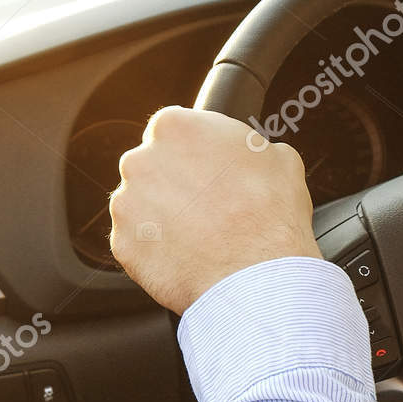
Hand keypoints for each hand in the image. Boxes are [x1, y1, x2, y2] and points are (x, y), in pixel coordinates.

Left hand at [109, 107, 320, 313]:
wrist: (257, 274)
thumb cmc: (271, 214)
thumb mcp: (279, 159)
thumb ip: (249, 148)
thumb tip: (250, 156)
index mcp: (174, 127)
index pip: (175, 131)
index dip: (195, 154)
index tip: (208, 171)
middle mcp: (139, 160)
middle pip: (152, 167)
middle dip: (174, 184)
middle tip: (208, 207)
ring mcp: (126, 204)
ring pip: (141, 206)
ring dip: (163, 217)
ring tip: (201, 237)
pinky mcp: (122, 245)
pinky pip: (138, 243)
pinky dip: (157, 250)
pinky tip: (189, 257)